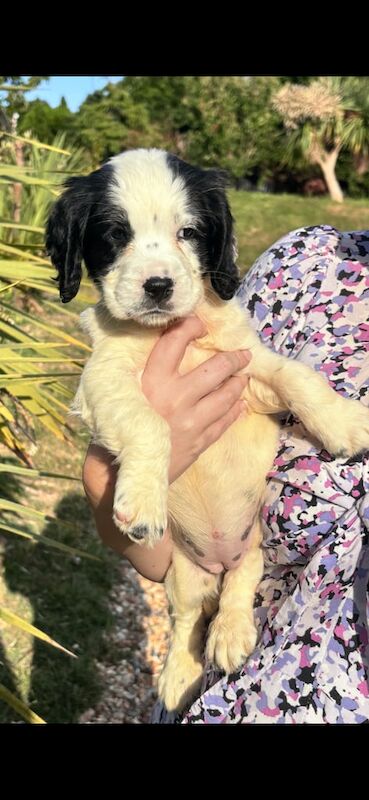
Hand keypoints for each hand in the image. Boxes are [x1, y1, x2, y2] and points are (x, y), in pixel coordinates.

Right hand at [83, 315, 250, 581]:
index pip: (172, 344)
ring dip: (237, 384)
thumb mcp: (122, 398)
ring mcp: (189, 421)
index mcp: (150, 383)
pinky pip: (223, 423)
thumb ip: (141, 379)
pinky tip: (239, 405)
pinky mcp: (197, 442)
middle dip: (232, 359)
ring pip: (224, 396)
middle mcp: (173, 398)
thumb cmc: (115, 431)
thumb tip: (159, 354)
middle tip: (243, 354)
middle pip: (212, 370)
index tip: (199, 324)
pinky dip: (234, 412)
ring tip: (243, 378)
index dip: (188, 328)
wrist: (121, 475)